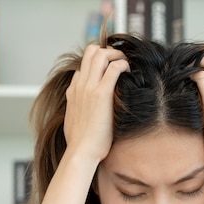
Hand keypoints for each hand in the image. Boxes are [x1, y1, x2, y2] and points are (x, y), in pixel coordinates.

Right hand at [63, 45, 129, 163]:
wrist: (81, 151)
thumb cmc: (81, 143)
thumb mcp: (74, 122)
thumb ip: (78, 109)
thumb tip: (83, 108)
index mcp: (73, 92)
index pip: (83, 66)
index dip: (98, 64)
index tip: (111, 71)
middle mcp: (80, 86)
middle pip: (90, 52)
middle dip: (108, 51)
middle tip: (120, 61)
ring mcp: (89, 88)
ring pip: (100, 54)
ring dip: (116, 55)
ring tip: (126, 64)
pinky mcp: (101, 94)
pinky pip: (113, 68)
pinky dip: (123, 64)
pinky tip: (129, 72)